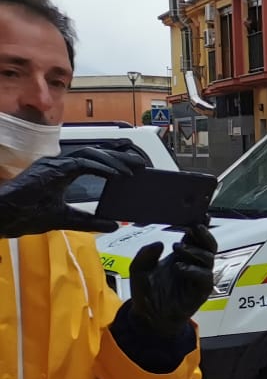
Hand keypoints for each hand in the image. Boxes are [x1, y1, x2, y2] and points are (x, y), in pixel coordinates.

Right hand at [0, 144, 147, 237]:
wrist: (4, 215)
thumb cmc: (27, 214)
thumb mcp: (67, 219)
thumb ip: (90, 221)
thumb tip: (114, 225)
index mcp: (62, 171)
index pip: (93, 161)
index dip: (113, 163)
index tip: (133, 170)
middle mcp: (59, 163)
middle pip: (95, 154)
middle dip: (120, 158)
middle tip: (141, 164)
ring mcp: (55, 163)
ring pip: (91, 154)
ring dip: (114, 161)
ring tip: (132, 170)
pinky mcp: (51, 168)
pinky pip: (82, 163)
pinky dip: (101, 168)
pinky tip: (116, 175)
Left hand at [124, 225, 216, 336]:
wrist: (149, 317)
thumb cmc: (146, 292)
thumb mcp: (138, 270)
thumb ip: (145, 255)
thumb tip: (160, 244)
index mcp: (181, 255)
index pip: (194, 237)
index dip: (198, 227)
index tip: (199, 216)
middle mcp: (193, 263)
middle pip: (208, 245)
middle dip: (203, 235)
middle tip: (194, 228)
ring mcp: (199, 276)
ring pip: (209, 258)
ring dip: (195, 251)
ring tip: (178, 248)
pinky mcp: (201, 290)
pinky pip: (205, 277)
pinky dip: (193, 271)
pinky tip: (179, 268)